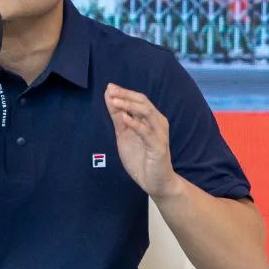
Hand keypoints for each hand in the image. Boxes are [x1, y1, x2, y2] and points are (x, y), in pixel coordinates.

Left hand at [105, 83, 179, 199]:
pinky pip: (146, 132)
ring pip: (146, 113)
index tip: (109, 86)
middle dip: (126, 95)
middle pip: (143, 102)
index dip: (124, 92)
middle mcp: (157, 122)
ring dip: (129, 105)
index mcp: (151, 118)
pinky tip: (124, 118)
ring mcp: (159, 134)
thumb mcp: (124, 135)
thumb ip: (118, 117)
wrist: (155, 182)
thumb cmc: (141, 158)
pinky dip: (135, 123)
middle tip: (111, 90)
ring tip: (115, 101)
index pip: (139, 99)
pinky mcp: (158, 146)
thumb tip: (109, 97)